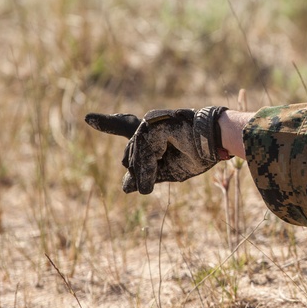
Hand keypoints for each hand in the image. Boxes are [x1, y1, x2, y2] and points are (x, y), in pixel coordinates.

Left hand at [85, 106, 227, 193]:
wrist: (219, 141)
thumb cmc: (199, 154)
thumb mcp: (169, 170)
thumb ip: (147, 174)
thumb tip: (125, 187)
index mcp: (154, 131)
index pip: (126, 127)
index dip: (107, 123)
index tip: (87, 118)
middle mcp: (150, 123)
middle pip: (130, 153)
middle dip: (138, 171)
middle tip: (147, 186)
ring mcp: (151, 121)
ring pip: (134, 155)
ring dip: (141, 174)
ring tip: (148, 188)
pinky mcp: (154, 124)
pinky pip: (142, 153)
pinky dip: (145, 171)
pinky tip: (148, 185)